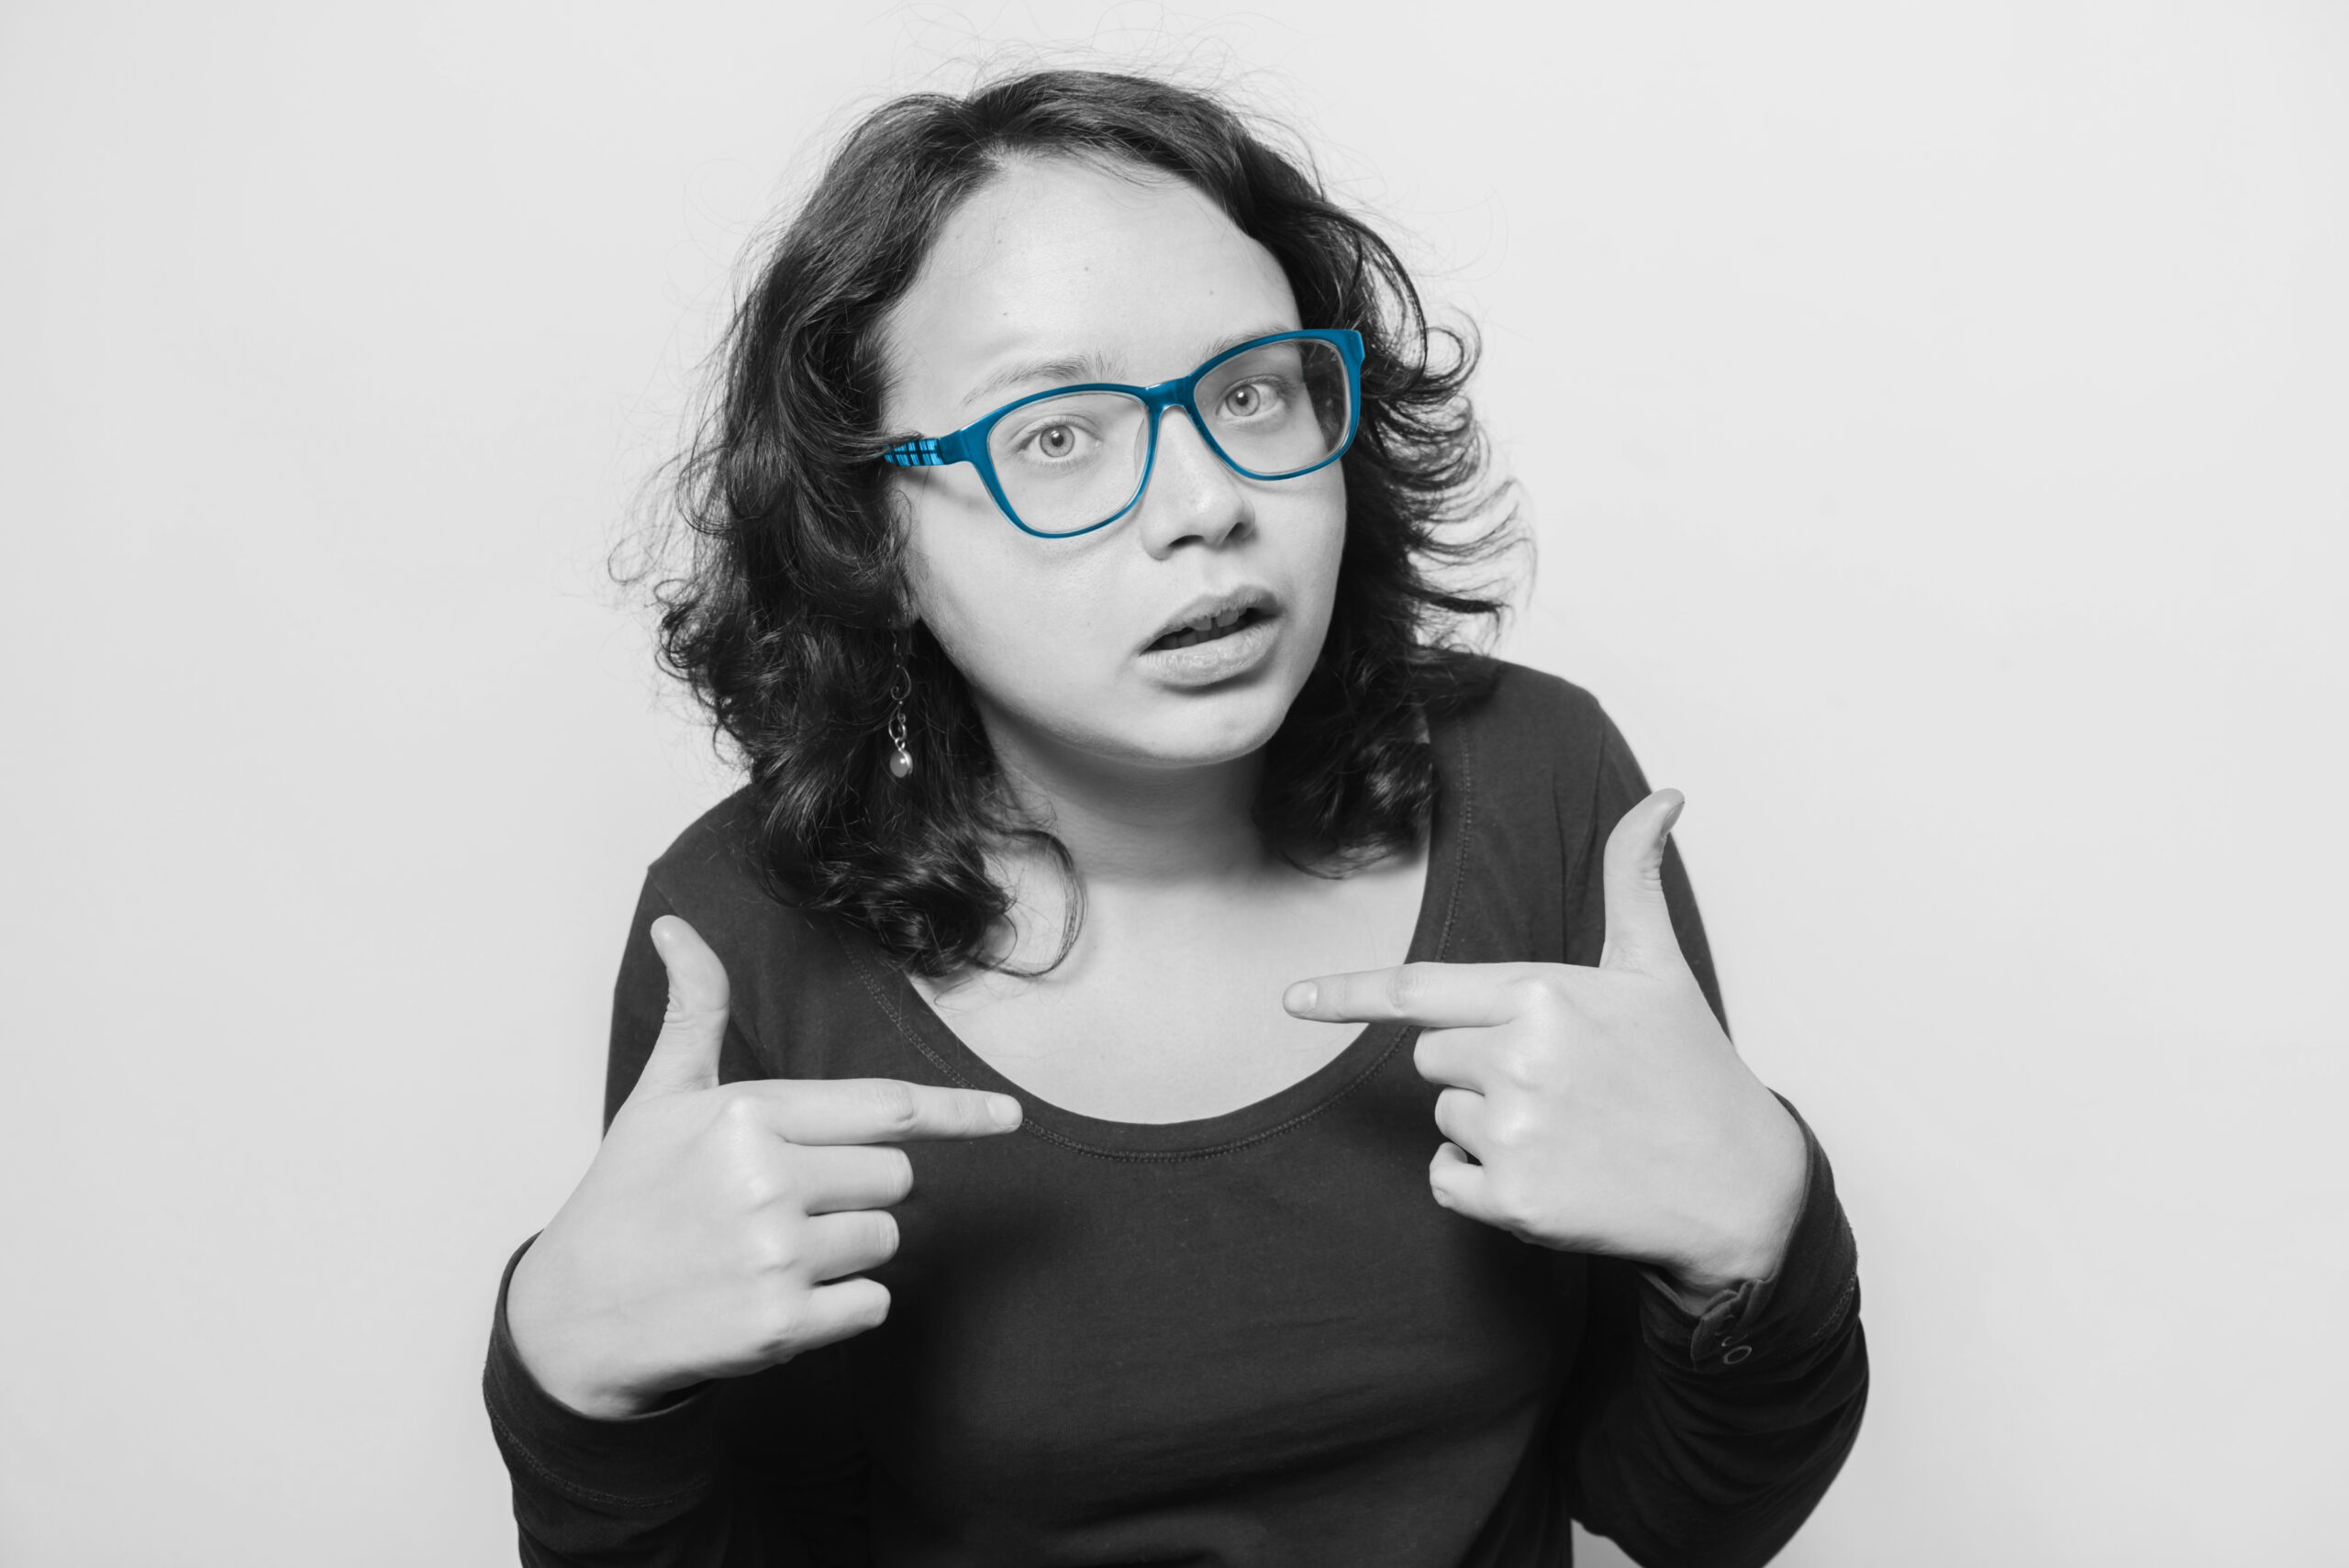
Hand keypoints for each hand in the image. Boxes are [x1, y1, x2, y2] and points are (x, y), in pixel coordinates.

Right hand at [506, 916, 1022, 1419]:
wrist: (573, 1319)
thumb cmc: (626, 1197)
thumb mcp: (659, 1097)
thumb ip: (695, 1011)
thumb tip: (674, 924)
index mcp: (748, 1114)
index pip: (886, 1108)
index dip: (957, 1113)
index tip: (1010, 1117)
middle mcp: (767, 1179)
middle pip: (895, 1179)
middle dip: (856, 1191)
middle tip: (780, 1206)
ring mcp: (776, 1255)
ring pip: (885, 1241)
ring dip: (844, 1252)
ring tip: (765, 1254)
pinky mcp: (783, 1326)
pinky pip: (872, 1305)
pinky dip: (838, 1309)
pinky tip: (773, 1301)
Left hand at [1284, 791, 1805, 1295]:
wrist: (1741, 1189)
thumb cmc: (1692, 1071)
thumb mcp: (1658, 969)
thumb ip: (1633, 879)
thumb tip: (1664, 796)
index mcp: (1540, 994)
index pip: (1418, 990)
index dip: (1347, 994)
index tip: (1293, 1001)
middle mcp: (1518, 1058)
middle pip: (1430, 1059)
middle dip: (1476, 1068)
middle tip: (1559, 1083)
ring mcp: (1513, 1132)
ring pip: (1443, 1118)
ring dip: (1487, 1128)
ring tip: (1569, 1130)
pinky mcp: (1512, 1201)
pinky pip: (1445, 1182)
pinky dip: (1481, 1185)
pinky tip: (1551, 1176)